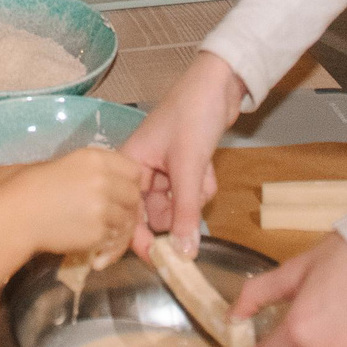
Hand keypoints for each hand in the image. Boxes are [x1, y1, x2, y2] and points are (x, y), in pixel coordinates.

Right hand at [0, 148, 141, 266]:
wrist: (18, 214)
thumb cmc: (35, 187)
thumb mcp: (69, 165)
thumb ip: (98, 171)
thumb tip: (120, 185)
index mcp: (96, 159)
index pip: (134, 170)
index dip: (131, 183)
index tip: (122, 193)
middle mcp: (103, 180)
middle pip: (134, 196)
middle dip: (128, 208)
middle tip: (116, 218)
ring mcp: (102, 207)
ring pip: (127, 221)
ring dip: (120, 230)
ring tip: (105, 236)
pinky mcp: (97, 232)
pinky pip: (114, 240)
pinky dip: (110, 246)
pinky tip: (98, 250)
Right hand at [123, 53, 245, 255]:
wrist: (219, 83)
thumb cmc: (192, 116)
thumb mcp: (188, 167)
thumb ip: (184, 211)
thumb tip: (183, 253)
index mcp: (128, 164)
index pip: (127, 213)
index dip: (137, 239)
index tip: (157, 263)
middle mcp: (141, 170)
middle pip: (155, 213)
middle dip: (179, 210)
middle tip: (192, 196)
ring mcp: (163, 169)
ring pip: (178, 205)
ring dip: (195, 196)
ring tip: (203, 172)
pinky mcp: (183, 166)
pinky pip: (191, 193)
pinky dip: (202, 185)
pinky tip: (208, 167)